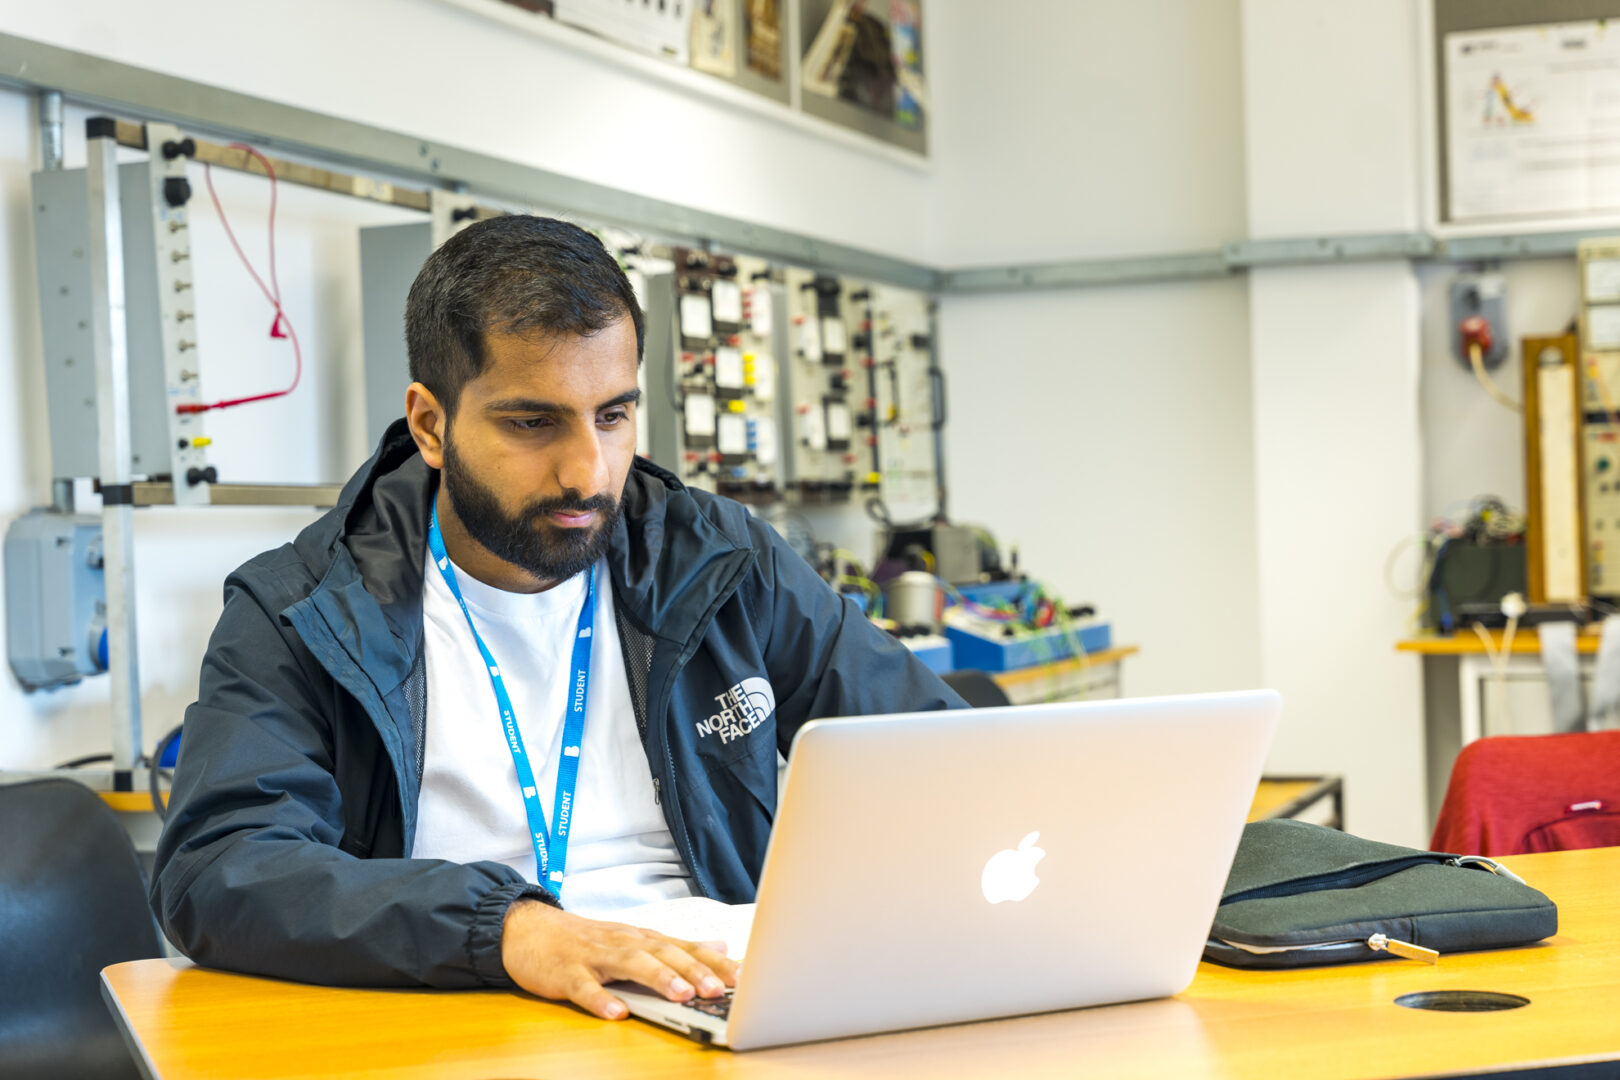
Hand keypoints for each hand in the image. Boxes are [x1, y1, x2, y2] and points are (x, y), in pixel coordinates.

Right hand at [500, 899, 739, 1019]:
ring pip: (630, 965)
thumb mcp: (634, 939)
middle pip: (663, 953)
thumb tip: (719, 945)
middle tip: (719, 989)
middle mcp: (624, 943)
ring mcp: (595, 957)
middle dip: (693, 971)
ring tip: (682, 995)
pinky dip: (600, 1000)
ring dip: (658, 978)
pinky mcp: (566, 973)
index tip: (742, 976)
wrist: (529, 929)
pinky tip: (616, 1013)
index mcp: (642, 939)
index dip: (713, 962)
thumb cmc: (586, 940)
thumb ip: (676, 946)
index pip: (685, 948)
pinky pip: (584, 987)